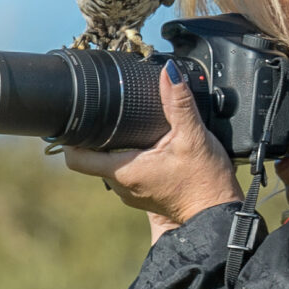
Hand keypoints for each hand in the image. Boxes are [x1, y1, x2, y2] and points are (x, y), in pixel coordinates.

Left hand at [63, 70, 244, 239]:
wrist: (219, 215)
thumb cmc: (205, 183)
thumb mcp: (192, 136)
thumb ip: (179, 103)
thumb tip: (168, 74)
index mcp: (124, 171)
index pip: (76, 159)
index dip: (69, 139)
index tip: (73, 121)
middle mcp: (122, 186)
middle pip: (93, 159)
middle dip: (96, 138)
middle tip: (105, 115)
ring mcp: (132, 194)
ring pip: (110, 167)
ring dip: (115, 149)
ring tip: (127, 129)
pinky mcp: (145, 196)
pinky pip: (127, 175)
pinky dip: (131, 159)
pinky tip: (148, 147)